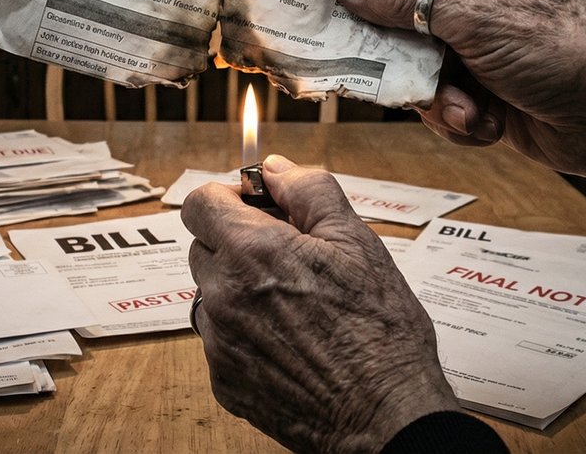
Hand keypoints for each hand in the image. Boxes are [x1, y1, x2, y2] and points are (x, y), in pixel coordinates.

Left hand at [182, 155, 463, 453]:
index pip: (199, 203)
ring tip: (295, 304)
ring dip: (240, 288)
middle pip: (204, 247)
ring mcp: (219, 343)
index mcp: (251, 252)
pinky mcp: (224, 381)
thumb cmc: (380, 330)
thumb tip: (275, 168)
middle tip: (290, 256)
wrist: (386, 416)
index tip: (261, 208)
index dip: (230, 197)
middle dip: (238, 243)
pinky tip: (292, 341)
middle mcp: (222, 296)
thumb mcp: (358, 241)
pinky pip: (221, 339)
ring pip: (211, 295)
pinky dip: (246, 332)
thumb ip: (309, 191)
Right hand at [330, 0, 585, 224]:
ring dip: (432, 93)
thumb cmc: (566, 50)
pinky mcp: (477, 85)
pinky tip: (483, 120)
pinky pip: (433, 99)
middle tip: (368, 60)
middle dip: (395, 48)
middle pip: (393, 11)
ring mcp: (472, 41)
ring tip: (465, 102)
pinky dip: (454, 115)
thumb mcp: (475, 16)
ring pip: (409, 64)